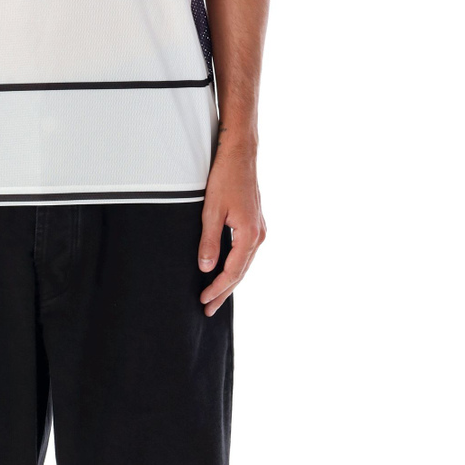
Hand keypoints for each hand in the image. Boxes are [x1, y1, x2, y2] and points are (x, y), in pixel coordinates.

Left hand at [197, 145, 266, 316]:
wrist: (240, 155)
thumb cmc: (225, 178)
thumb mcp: (211, 210)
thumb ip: (209, 241)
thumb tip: (206, 269)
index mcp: (249, 235)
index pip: (233, 272)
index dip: (218, 289)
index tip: (204, 301)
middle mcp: (259, 235)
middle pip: (241, 272)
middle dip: (224, 292)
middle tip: (209, 310)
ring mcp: (260, 229)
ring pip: (245, 263)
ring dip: (230, 280)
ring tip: (215, 296)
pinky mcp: (256, 223)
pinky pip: (246, 252)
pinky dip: (236, 266)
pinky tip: (226, 271)